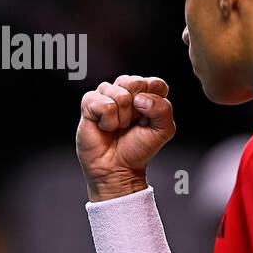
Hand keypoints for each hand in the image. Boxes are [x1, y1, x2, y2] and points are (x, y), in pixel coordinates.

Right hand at [76, 74, 175, 200]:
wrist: (117, 168)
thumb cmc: (137, 149)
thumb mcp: (163, 131)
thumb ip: (163, 109)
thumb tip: (140, 98)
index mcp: (145, 94)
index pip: (155, 83)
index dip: (154, 103)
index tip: (148, 120)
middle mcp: (126, 90)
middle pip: (136, 83)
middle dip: (137, 110)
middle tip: (132, 123)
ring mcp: (106, 94)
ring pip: (121, 95)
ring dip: (122, 118)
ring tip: (118, 127)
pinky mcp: (89, 102)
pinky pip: (104, 104)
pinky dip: (107, 121)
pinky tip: (105, 127)